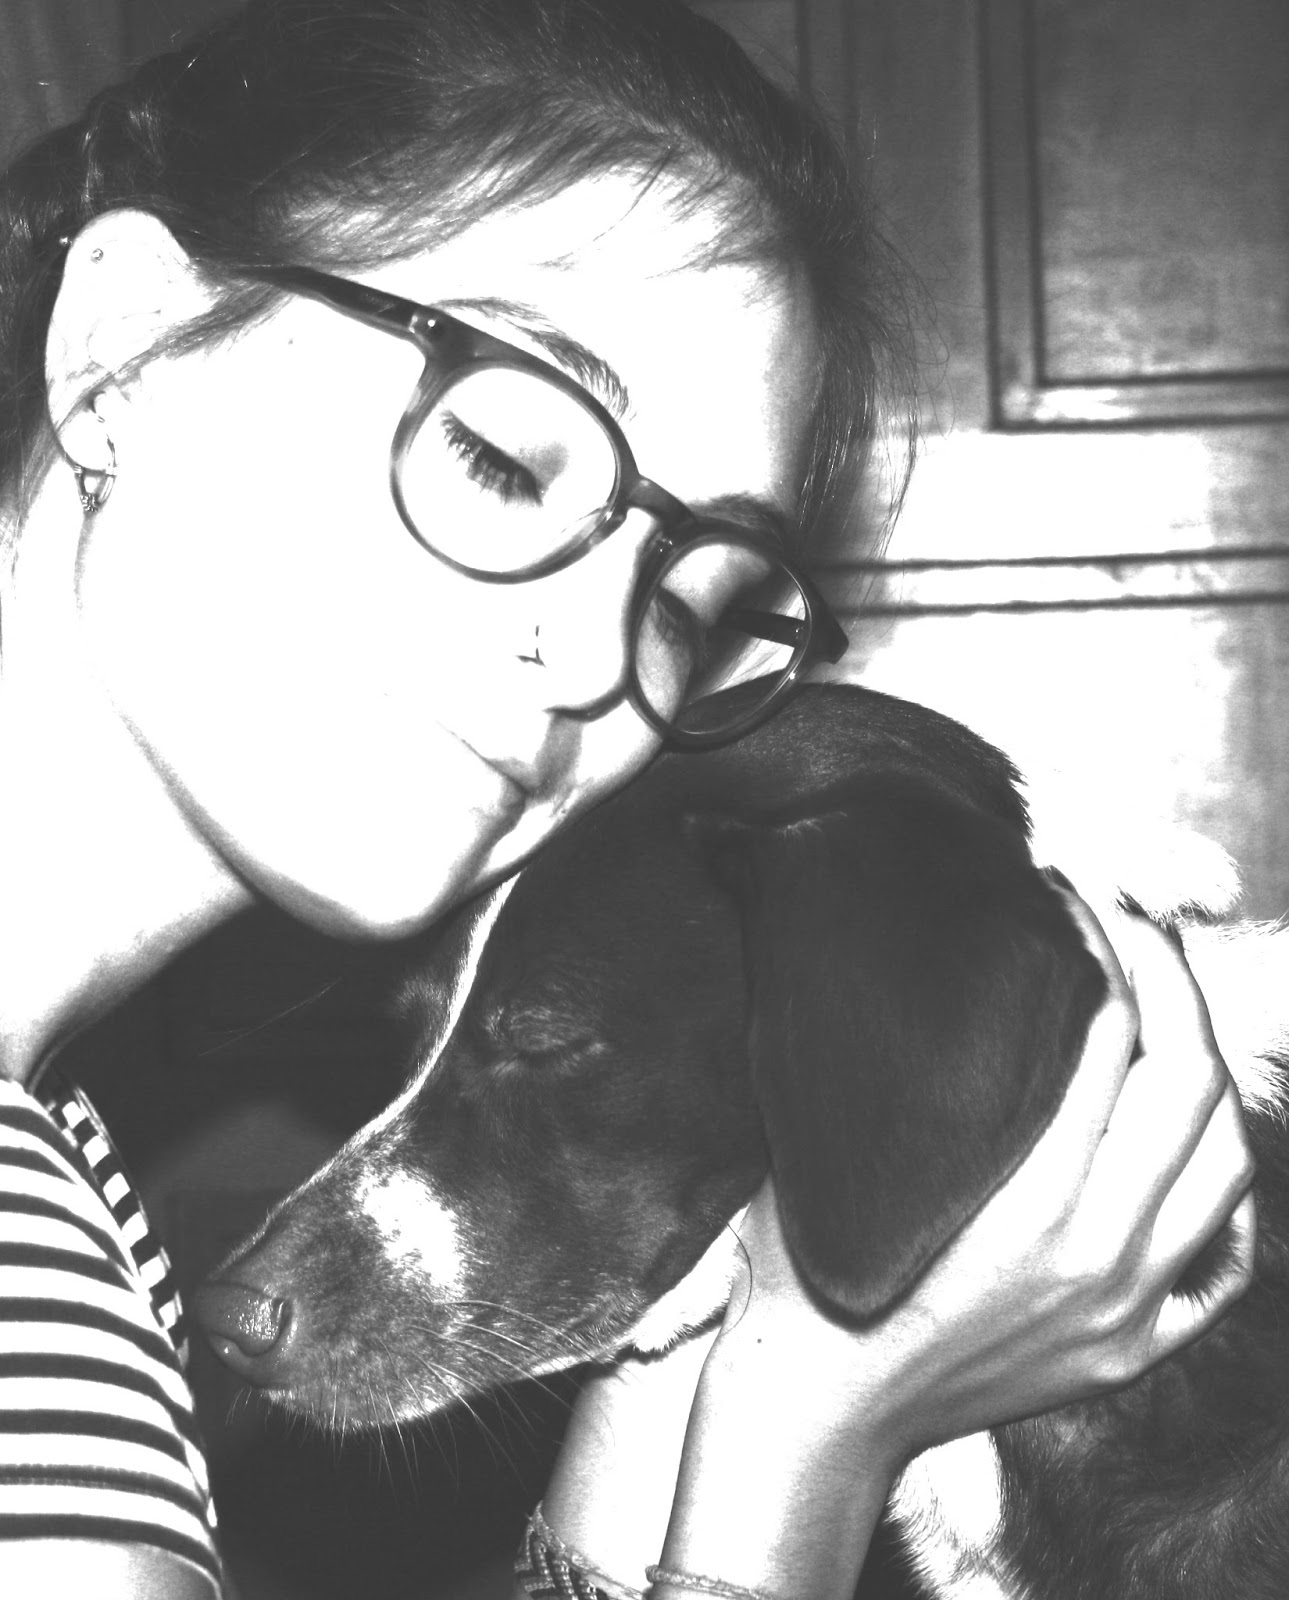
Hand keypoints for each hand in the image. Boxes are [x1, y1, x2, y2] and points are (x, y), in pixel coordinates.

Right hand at [542, 893, 1256, 1598]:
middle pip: (1193, 1083)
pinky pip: (1225, 1255)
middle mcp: (1100, 1259)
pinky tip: (1193, 1140)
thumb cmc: (809, 1270)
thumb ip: (907, 1071)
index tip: (1073, 893)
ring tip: (1165, 1006)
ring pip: (1228, 1162)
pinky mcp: (1133, 1348)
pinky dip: (1225, 1185)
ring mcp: (1129, 1310)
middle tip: (1132, 920)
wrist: (815, 1413)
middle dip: (1173, 978)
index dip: (1107, 941)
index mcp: (1029, 1203)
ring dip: (1207, 1064)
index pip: (1114, 1032)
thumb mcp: (847, 1155)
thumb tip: (927, 954)